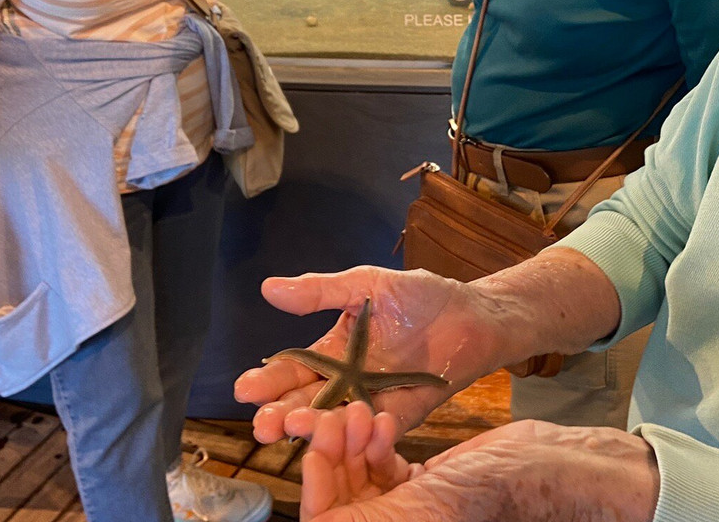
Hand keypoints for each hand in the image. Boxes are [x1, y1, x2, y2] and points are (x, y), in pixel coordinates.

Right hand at [234, 265, 508, 443]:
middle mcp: (346, 381)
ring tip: (290, 429)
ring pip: (334, 421)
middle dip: (281, 413)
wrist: (473, 313)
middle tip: (261, 424)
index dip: (269, 380)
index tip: (245, 388)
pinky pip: (375, 428)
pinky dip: (358, 432)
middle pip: (306, 402)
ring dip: (312, 427)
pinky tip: (340, 434)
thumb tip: (269, 288)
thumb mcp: (368, 285)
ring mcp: (372, 400)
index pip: (293, 369)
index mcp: (333, 350)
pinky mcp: (401, 414)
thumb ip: (322, 291)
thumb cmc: (421, 297)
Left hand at [301, 413, 660, 521]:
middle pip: (338, 498)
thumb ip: (365, 517)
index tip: (313, 450)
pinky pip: (382, 464)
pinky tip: (383, 419)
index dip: (314, 491)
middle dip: (332, 456)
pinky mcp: (423, 484)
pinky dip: (376, 439)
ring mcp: (409, 508)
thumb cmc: (494, 494)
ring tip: (362, 411)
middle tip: (335, 418)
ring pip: (356, 476)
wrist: (547, 468)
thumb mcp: (422, 507)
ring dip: (352, 441)